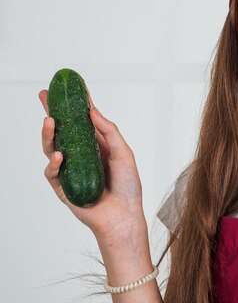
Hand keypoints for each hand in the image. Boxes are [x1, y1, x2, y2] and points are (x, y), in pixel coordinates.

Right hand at [39, 86, 146, 240]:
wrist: (124, 216)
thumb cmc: (128, 185)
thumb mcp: (124, 152)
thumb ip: (109, 131)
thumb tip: (92, 111)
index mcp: (97, 144)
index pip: (82, 121)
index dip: (74, 104)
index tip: (67, 87)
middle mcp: (81, 155)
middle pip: (62, 131)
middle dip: (51, 112)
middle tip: (44, 97)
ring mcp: (71, 170)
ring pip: (52, 148)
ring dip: (49, 134)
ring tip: (49, 121)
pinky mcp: (63, 187)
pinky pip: (53, 173)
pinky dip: (54, 163)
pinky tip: (59, 156)